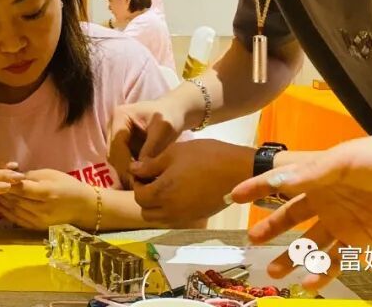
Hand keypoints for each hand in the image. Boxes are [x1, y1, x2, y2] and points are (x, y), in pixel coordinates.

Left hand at [0, 169, 94, 229]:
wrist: (82, 206)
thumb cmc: (67, 185)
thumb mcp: (51, 174)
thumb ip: (30, 176)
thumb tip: (12, 177)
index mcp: (47, 193)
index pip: (22, 188)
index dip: (8, 183)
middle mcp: (42, 209)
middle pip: (16, 200)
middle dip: (2, 192)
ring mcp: (39, 220)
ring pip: (15, 210)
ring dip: (2, 202)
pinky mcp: (37, 227)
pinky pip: (18, 220)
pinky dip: (7, 213)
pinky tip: (0, 206)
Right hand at [108, 97, 189, 186]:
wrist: (172, 112)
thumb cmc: (169, 116)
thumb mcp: (164, 128)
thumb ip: (152, 148)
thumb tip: (140, 170)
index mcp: (120, 116)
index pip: (117, 144)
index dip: (126, 162)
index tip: (139, 178)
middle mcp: (112, 126)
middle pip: (113, 154)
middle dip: (125, 171)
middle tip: (140, 186)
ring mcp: (115, 136)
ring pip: (115, 161)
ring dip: (127, 173)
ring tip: (143, 185)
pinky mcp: (121, 145)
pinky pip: (121, 162)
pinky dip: (130, 171)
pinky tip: (142, 179)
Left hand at [131, 139, 254, 225]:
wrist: (238, 169)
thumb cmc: (205, 156)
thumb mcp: (174, 153)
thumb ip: (150, 165)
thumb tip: (133, 170)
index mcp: (162, 193)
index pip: (139, 196)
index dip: (138, 183)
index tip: (144, 171)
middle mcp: (171, 211)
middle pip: (146, 211)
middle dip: (145, 197)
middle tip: (152, 179)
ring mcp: (185, 217)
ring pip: (159, 218)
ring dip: (156, 206)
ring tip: (165, 186)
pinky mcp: (197, 218)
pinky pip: (174, 219)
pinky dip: (170, 210)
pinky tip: (178, 192)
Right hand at [229, 134, 371, 291]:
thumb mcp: (343, 161)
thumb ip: (311, 174)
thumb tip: (274, 182)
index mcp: (317, 175)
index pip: (280, 182)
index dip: (256, 188)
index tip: (233, 197)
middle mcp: (324, 199)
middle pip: (290, 217)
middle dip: (271, 229)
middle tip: (253, 242)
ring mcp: (341, 221)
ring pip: (309, 243)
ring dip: (292, 257)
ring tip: (275, 272)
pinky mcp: (360, 240)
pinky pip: (336, 259)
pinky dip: (321, 271)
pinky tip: (309, 282)